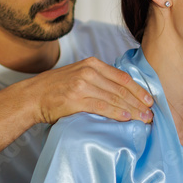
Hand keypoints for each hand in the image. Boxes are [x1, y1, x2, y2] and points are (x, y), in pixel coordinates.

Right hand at [28, 57, 152, 123]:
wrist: (32, 96)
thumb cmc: (56, 89)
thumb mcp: (79, 75)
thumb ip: (99, 79)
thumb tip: (123, 92)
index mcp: (92, 63)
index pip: (122, 77)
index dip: (138, 90)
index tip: (150, 100)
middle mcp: (88, 71)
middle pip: (121, 88)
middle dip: (139, 102)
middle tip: (151, 114)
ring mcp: (82, 84)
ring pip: (114, 98)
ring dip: (132, 110)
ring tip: (144, 119)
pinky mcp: (75, 99)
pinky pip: (102, 106)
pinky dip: (116, 113)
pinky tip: (126, 118)